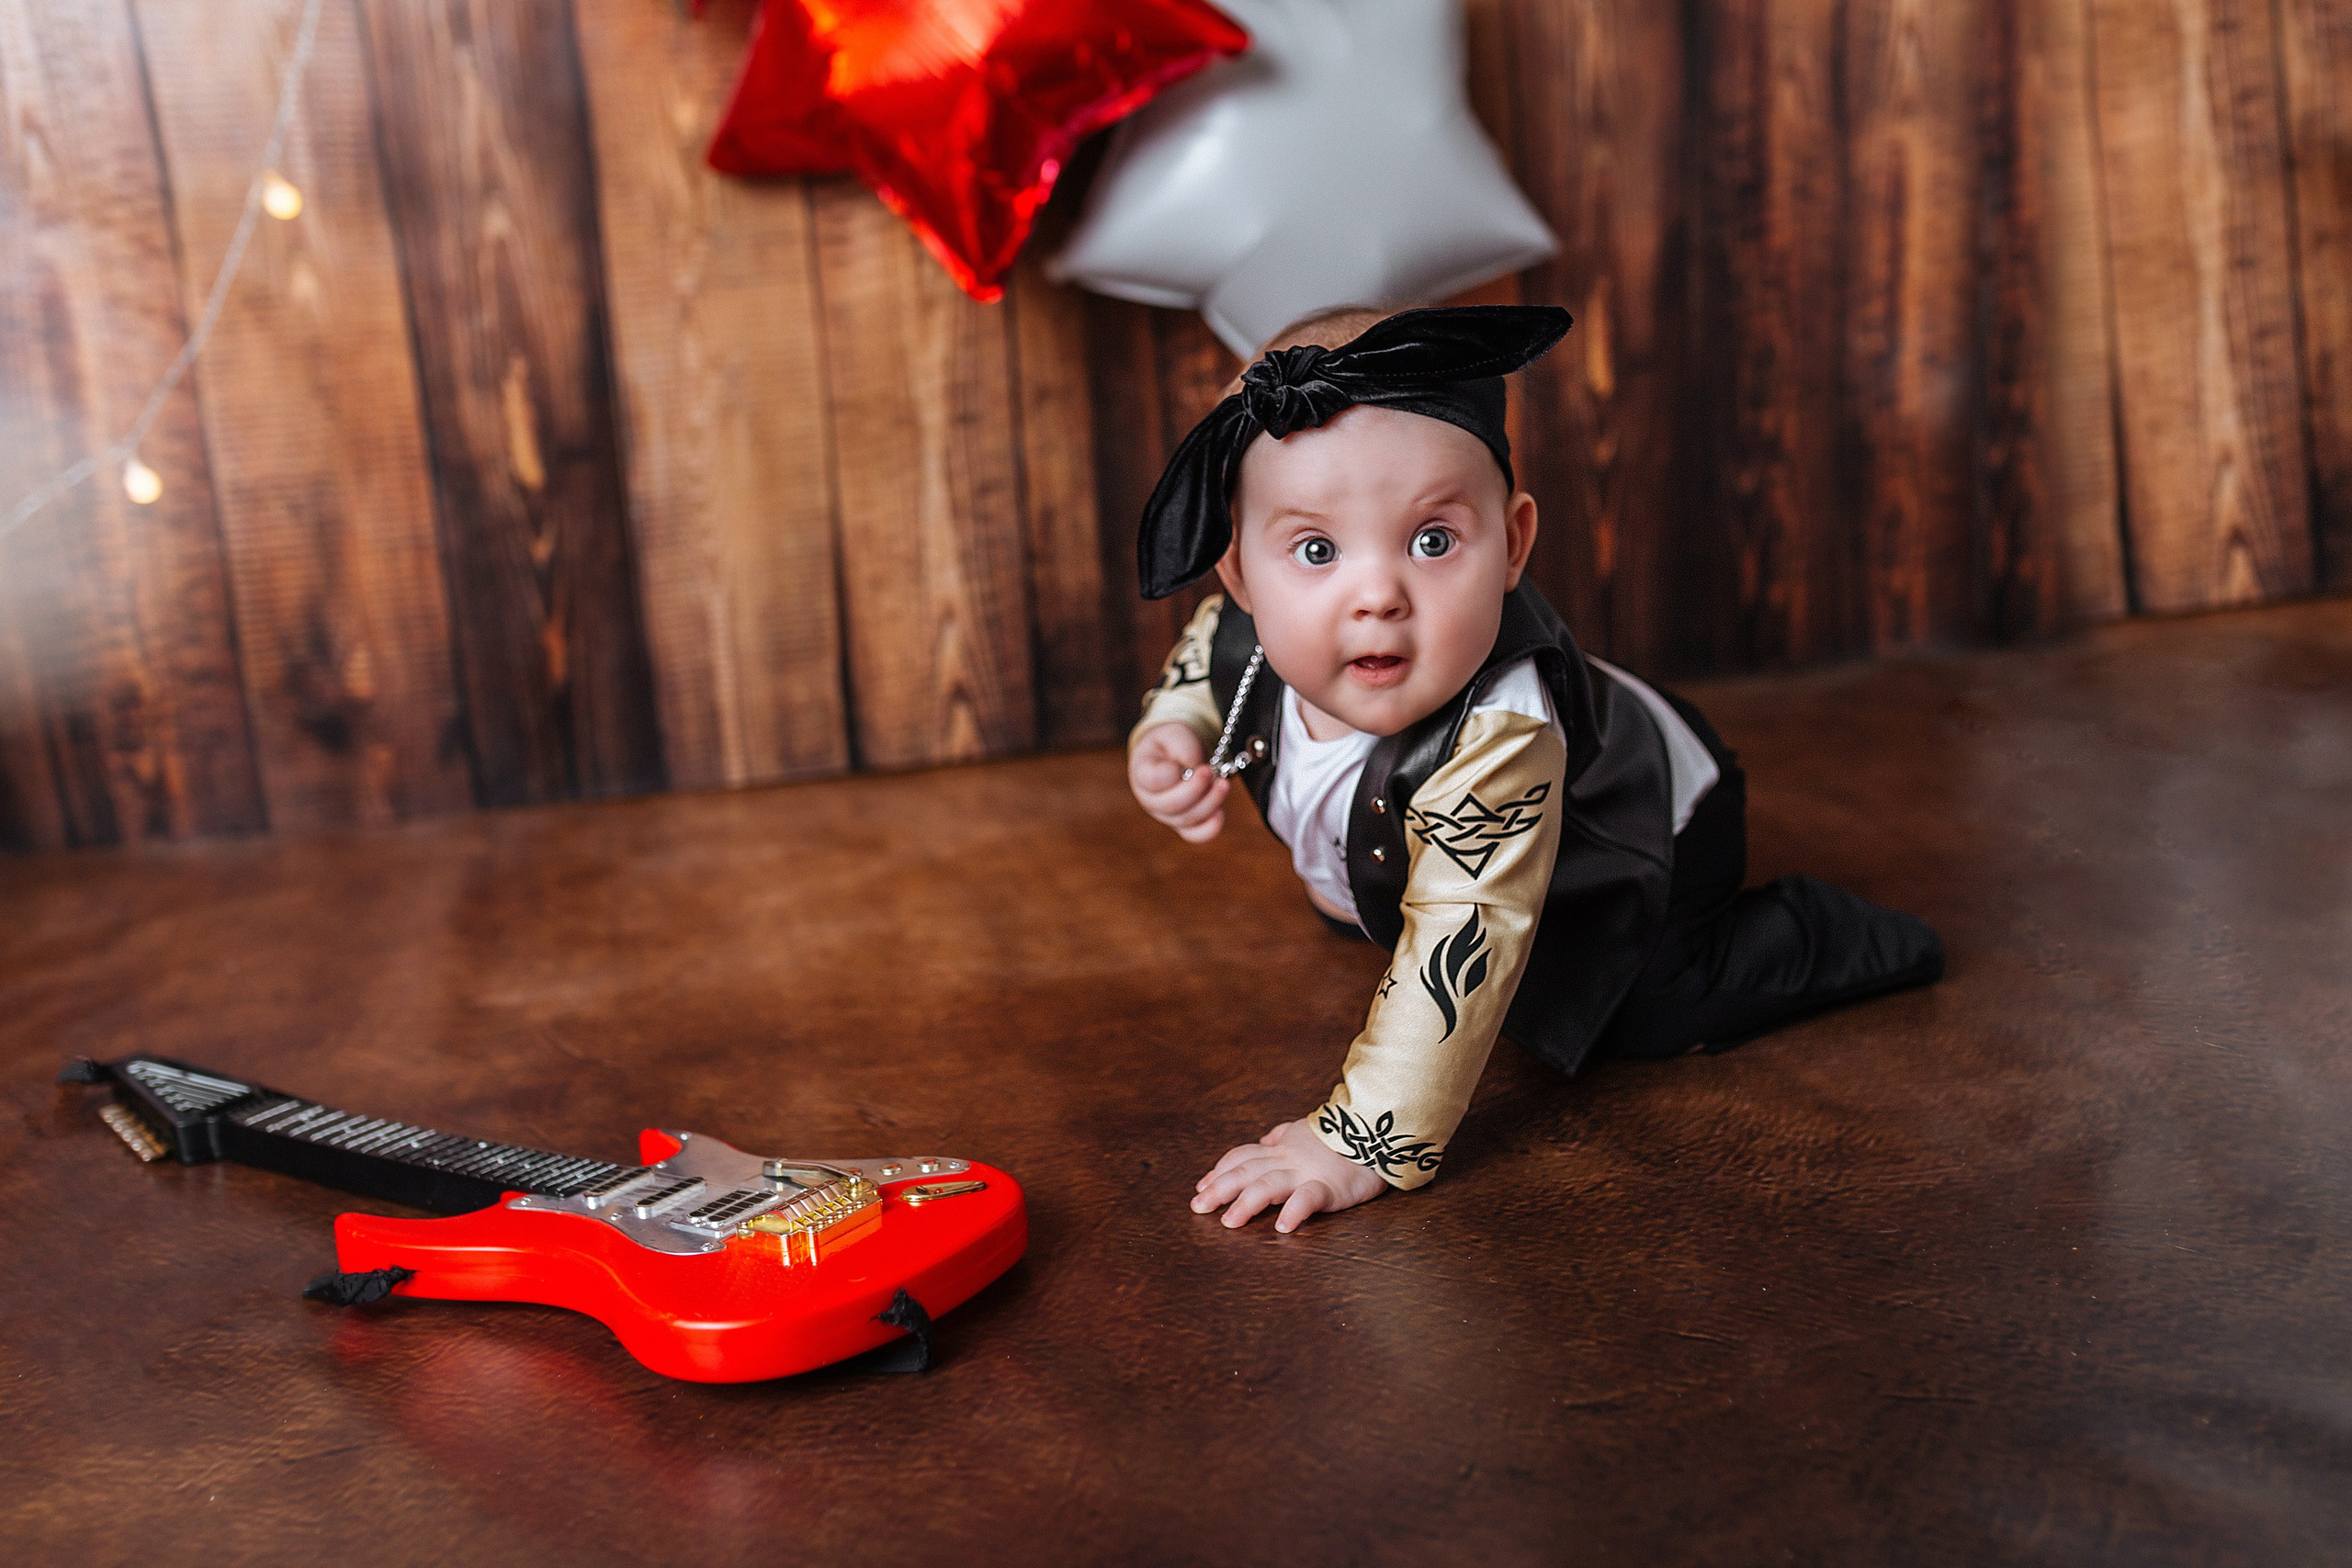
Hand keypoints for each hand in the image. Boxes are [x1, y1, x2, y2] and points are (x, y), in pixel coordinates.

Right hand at [1129, 722, 1229, 842]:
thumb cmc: (1173, 743)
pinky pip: (1194, 835)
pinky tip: (1220, 813)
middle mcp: (1150, 798)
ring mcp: (1166, 814)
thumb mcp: (1176, 734)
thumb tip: (1195, 772)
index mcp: (1142, 772)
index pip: (1153, 780)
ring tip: (1223, 784)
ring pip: (1186, 819)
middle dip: (1195, 789)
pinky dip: (1210, 828)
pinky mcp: (1183, 823)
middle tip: (1209, 772)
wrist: (1176, 753)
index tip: (1185, 762)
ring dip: (1209, 803)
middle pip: (1171, 805)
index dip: (1172, 774)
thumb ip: (1183, 750)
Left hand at [1192, 1120, 1386, 1232]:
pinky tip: (1281, 1227)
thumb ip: (1283, 1135)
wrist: (1377, 1129)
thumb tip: (1264, 1140)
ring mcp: (1307, 1173)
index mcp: (1282, 1148)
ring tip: (1229, 1222)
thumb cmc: (1344, 1135)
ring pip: (1269, 1185)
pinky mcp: (1330, 1187)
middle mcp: (1287, 1160)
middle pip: (1246, 1172)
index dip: (1220, 1171)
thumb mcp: (1306, 1129)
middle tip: (1197, 1207)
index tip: (1202, 1186)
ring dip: (1246, 1203)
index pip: (1243, 1157)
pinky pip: (1309, 1198)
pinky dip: (1294, 1211)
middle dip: (1219, 1189)